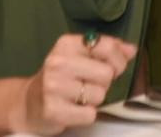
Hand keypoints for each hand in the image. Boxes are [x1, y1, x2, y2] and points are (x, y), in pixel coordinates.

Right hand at [10, 33, 136, 134]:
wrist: (28, 103)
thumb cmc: (60, 78)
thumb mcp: (80, 57)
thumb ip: (107, 51)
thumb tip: (132, 49)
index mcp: (67, 44)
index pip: (107, 46)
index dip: (118, 60)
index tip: (113, 67)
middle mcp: (58, 62)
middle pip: (107, 74)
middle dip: (104, 83)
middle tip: (89, 85)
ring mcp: (54, 87)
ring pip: (100, 95)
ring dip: (93, 100)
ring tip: (78, 97)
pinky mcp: (53, 110)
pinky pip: (90, 115)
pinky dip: (85, 115)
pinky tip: (72, 109)